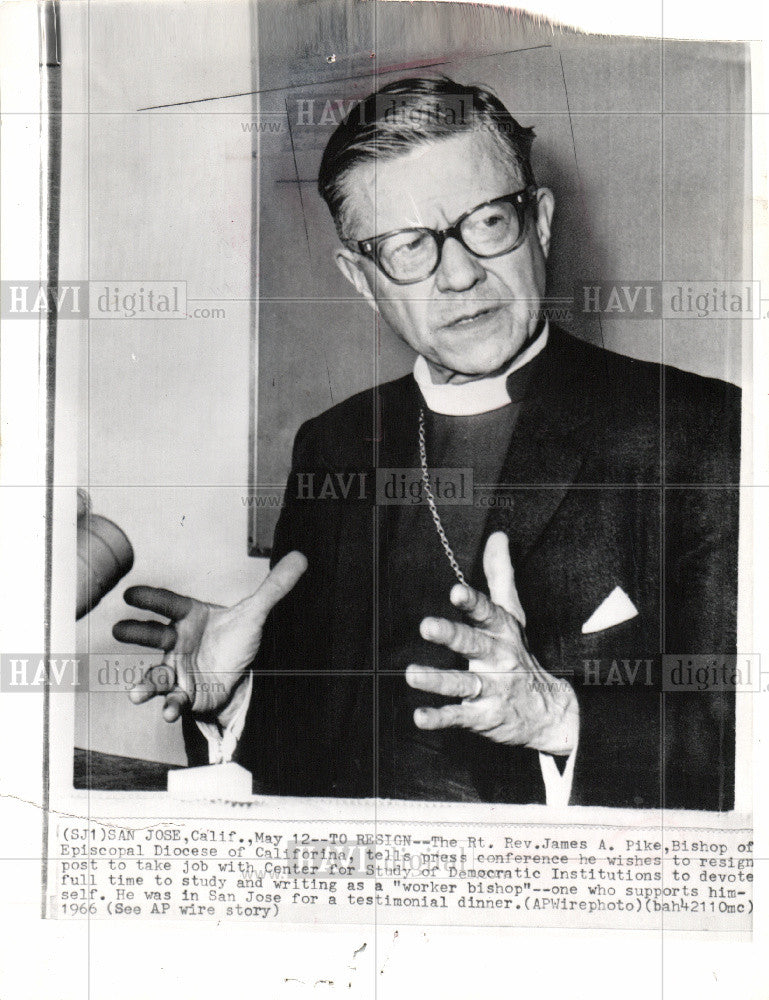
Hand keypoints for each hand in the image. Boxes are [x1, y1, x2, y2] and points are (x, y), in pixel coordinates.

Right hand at [112, 551, 306, 724]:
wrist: (242, 675)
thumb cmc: (238, 640)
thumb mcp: (258, 613)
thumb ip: (275, 586)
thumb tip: (300, 557)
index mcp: (190, 617)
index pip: (169, 604)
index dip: (150, 599)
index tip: (130, 594)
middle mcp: (177, 642)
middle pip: (154, 637)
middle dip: (135, 634)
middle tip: (118, 631)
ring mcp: (177, 669)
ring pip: (156, 675)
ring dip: (145, 685)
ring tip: (136, 694)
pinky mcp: (185, 693)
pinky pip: (174, 699)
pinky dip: (170, 706)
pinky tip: (170, 711)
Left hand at [405, 532, 577, 754]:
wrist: (551, 711)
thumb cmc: (520, 654)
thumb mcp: (513, 615)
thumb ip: (500, 576)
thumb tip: (497, 536)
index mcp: (501, 632)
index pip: (487, 613)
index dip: (472, 602)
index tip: (456, 591)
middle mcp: (497, 659)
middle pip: (473, 645)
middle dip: (451, 635)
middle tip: (426, 626)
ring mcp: (491, 689)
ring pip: (463, 683)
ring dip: (437, 680)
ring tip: (412, 675)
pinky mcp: (482, 716)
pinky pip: (459, 717)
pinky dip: (439, 718)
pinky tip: (419, 717)